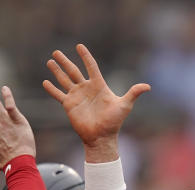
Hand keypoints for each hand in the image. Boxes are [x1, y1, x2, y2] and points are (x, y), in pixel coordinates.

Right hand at [42, 43, 149, 159]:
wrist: (102, 137)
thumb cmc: (114, 122)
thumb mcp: (125, 106)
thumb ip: (133, 93)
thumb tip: (148, 86)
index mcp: (98, 86)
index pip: (91, 67)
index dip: (86, 57)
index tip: (79, 46)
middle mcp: (86, 89)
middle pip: (73, 71)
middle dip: (65, 61)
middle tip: (56, 52)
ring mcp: (77, 96)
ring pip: (64, 80)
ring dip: (57, 71)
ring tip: (50, 61)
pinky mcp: (69, 105)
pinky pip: (58, 95)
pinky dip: (52, 89)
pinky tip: (45, 82)